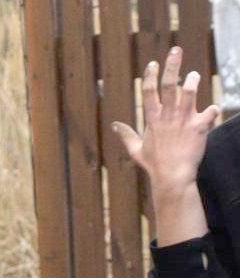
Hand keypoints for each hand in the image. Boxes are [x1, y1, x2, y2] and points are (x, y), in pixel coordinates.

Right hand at [113, 47, 218, 199]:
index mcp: (152, 119)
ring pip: (189, 92)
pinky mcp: (198, 127)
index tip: (153, 63)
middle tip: (176, 50)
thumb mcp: (135, 149)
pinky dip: (213, 110)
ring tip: (194, 74)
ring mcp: (183, 120)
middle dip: (172, 65)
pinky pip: (210, 112)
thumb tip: (114, 125)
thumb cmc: (154, 164)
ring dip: (193, 81)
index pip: (148, 91)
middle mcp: (167, 116)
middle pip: (169, 84)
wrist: (172, 176)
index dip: (150, 75)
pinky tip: (213, 110)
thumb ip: (126, 134)